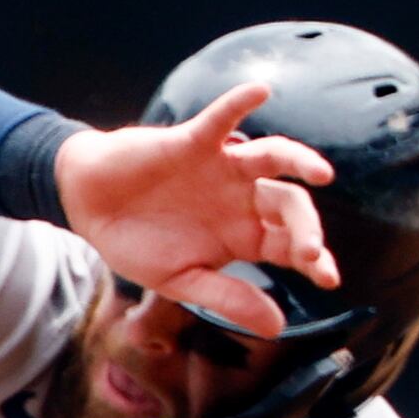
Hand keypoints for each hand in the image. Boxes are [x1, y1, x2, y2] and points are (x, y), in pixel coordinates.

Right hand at [51, 79, 337, 337]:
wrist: (89, 209)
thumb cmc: (136, 244)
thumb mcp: (180, 281)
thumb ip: (227, 298)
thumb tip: (277, 326)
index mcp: (243, 235)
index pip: (292, 245)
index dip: (316, 260)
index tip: (329, 279)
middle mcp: (241, 198)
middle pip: (290, 204)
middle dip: (307, 227)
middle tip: (310, 252)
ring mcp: (222, 167)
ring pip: (273, 157)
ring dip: (299, 161)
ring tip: (321, 174)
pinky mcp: (194, 141)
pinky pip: (222, 118)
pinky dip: (240, 103)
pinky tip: (260, 91)